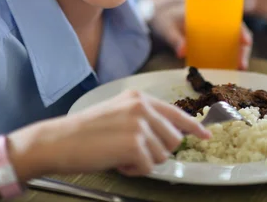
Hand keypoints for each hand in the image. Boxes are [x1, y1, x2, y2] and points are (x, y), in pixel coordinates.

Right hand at [10, 90, 210, 179]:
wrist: (60, 140)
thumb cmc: (85, 131)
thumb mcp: (118, 114)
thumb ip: (143, 118)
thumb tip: (169, 136)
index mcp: (138, 97)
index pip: (175, 112)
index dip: (194, 126)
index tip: (206, 134)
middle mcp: (142, 106)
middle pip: (173, 138)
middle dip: (157, 151)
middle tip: (131, 151)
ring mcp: (139, 123)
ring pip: (163, 154)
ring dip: (144, 161)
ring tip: (120, 154)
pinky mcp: (135, 143)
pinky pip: (149, 166)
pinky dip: (133, 170)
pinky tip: (116, 160)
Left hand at [148, 0, 251, 69]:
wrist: (156, 19)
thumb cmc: (164, 18)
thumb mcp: (168, 26)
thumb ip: (174, 38)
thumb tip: (182, 52)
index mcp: (208, 12)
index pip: (231, 19)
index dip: (242, 29)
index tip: (246, 41)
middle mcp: (215, 22)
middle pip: (237, 33)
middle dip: (243, 48)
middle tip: (242, 64)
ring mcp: (213, 33)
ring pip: (234, 43)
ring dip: (239, 55)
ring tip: (239, 68)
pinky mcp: (209, 44)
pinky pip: (224, 50)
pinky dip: (230, 59)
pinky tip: (230, 70)